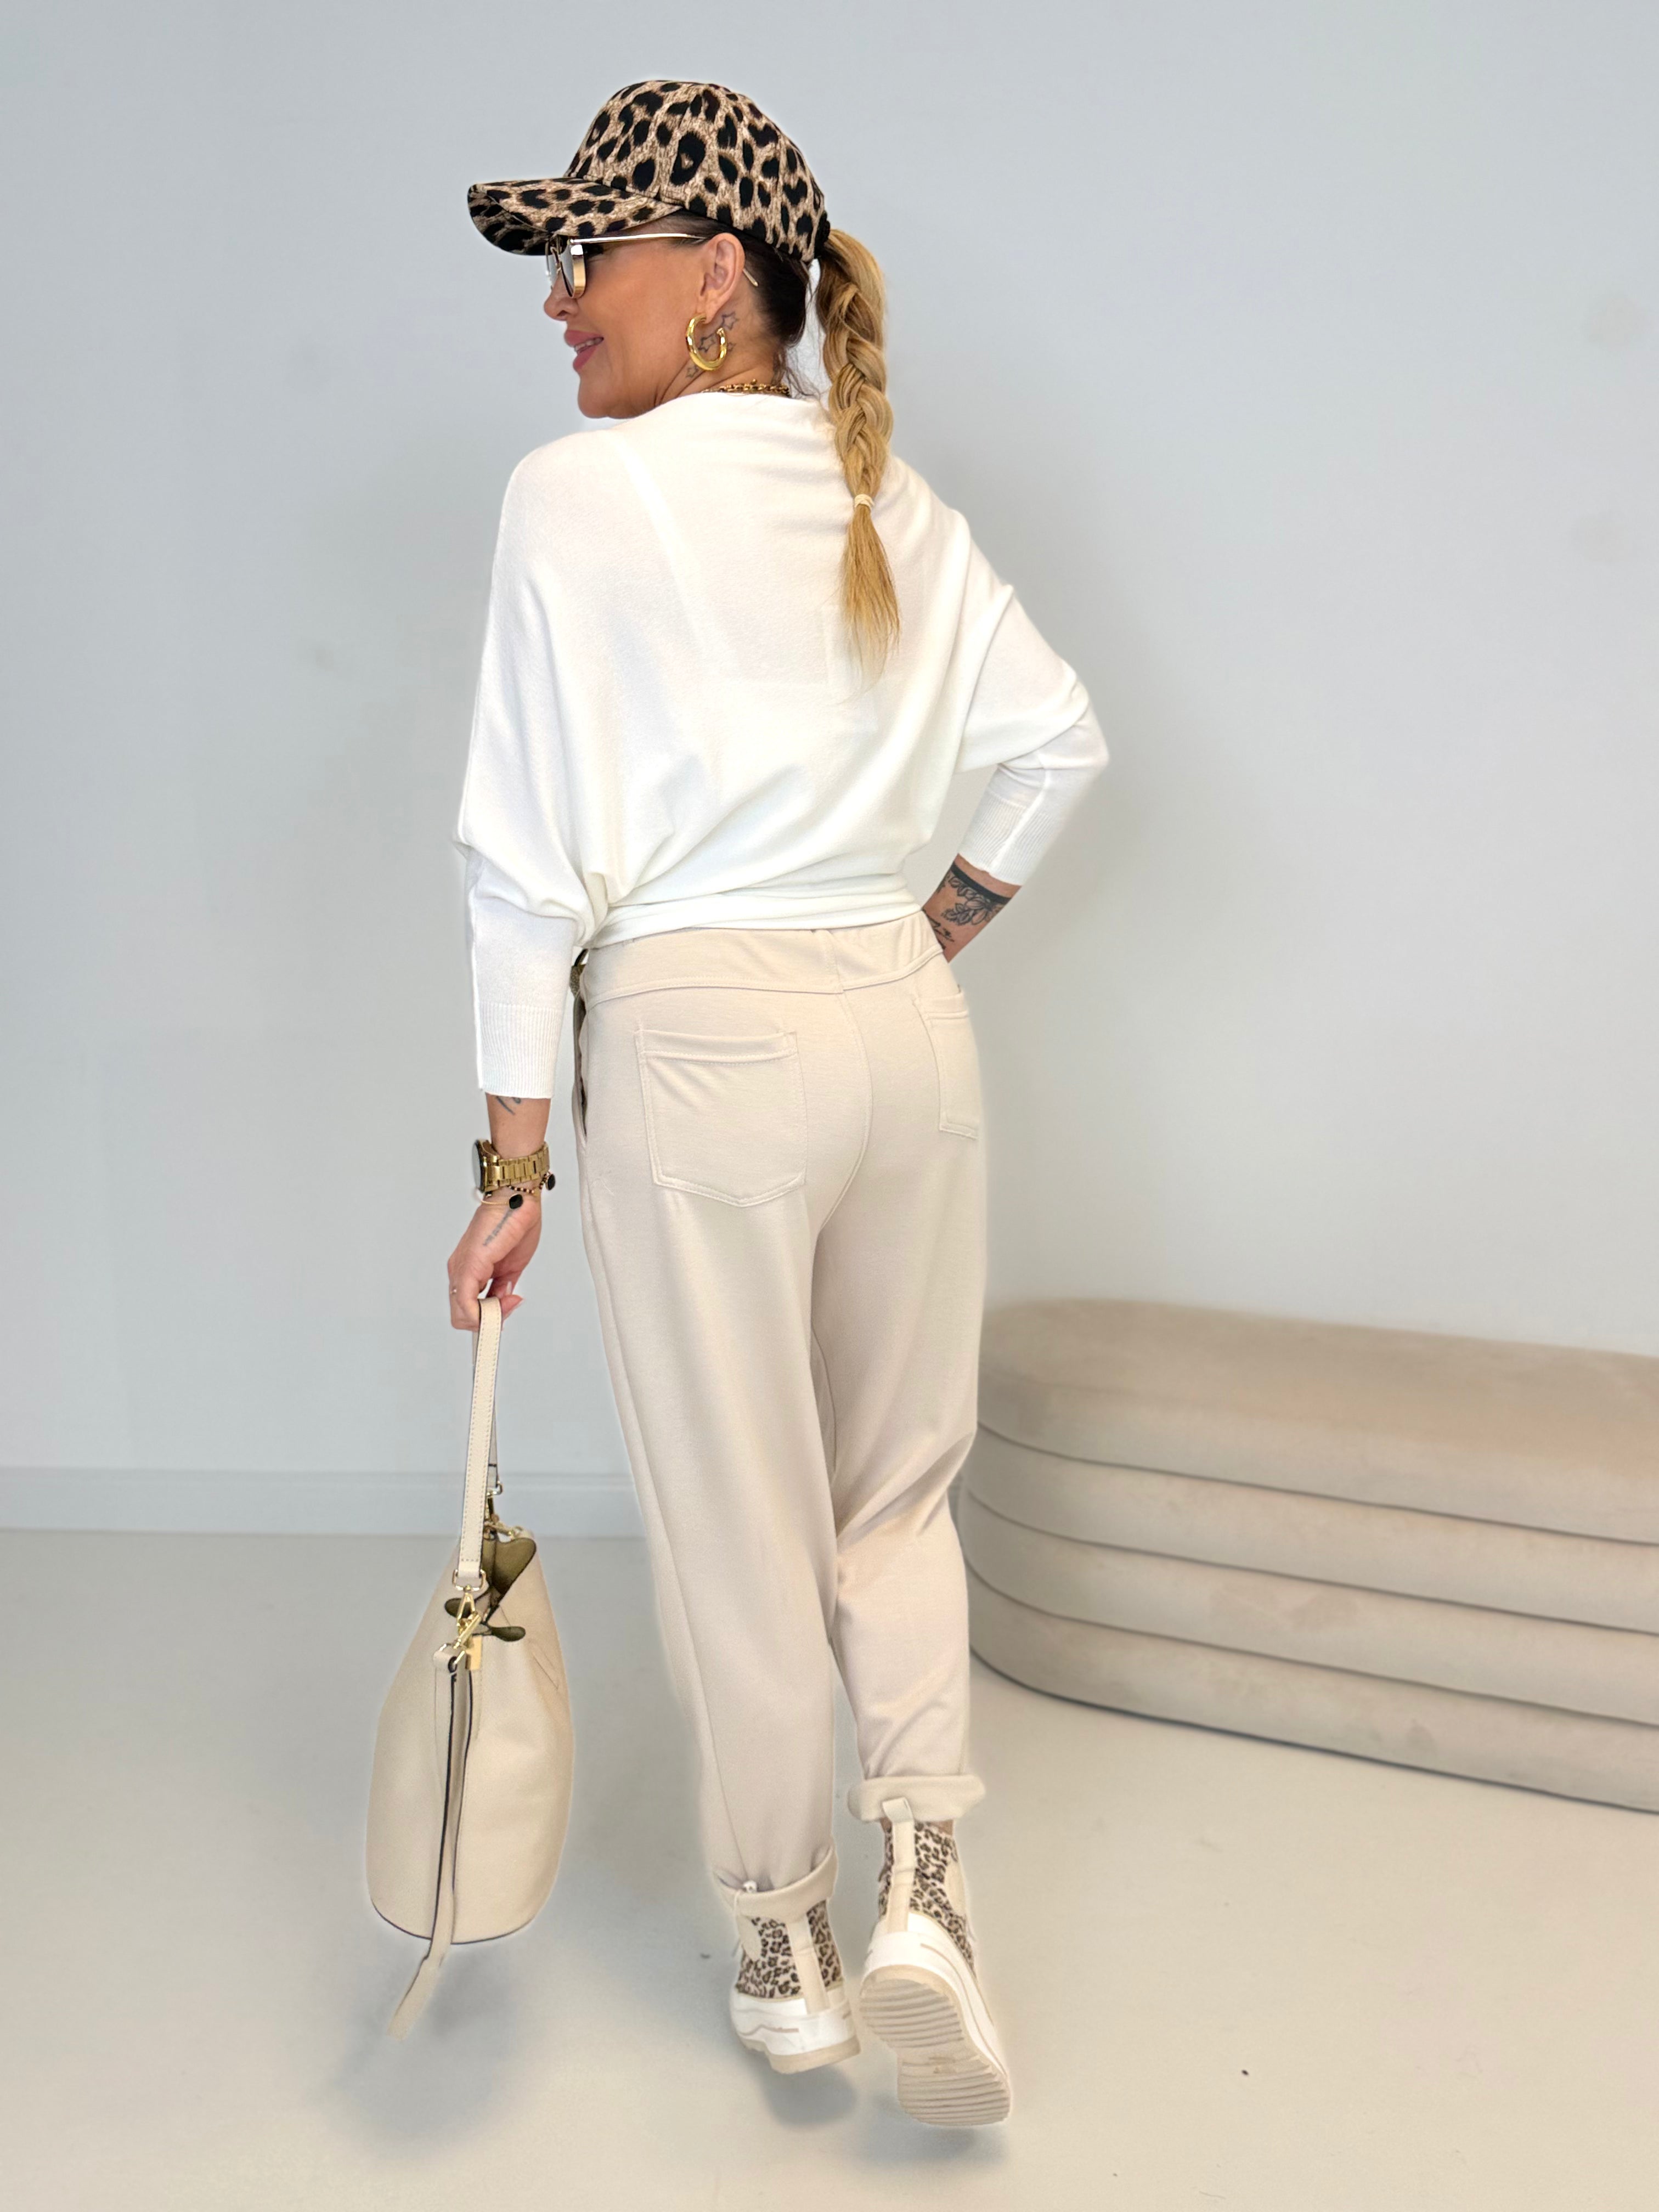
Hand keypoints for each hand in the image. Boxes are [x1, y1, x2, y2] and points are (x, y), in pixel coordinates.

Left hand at [446, 1192, 542, 1327]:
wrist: (516, 1198)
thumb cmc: (515, 1223)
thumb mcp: (512, 1267)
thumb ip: (503, 1288)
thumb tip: (502, 1305)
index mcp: (469, 1270)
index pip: (468, 1307)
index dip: (487, 1318)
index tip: (505, 1315)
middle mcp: (459, 1271)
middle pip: (462, 1315)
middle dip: (488, 1321)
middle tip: (509, 1310)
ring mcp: (460, 1270)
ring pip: (462, 1315)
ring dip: (488, 1319)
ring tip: (509, 1304)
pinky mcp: (467, 1268)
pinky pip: (466, 1305)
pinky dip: (482, 1316)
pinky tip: (501, 1308)